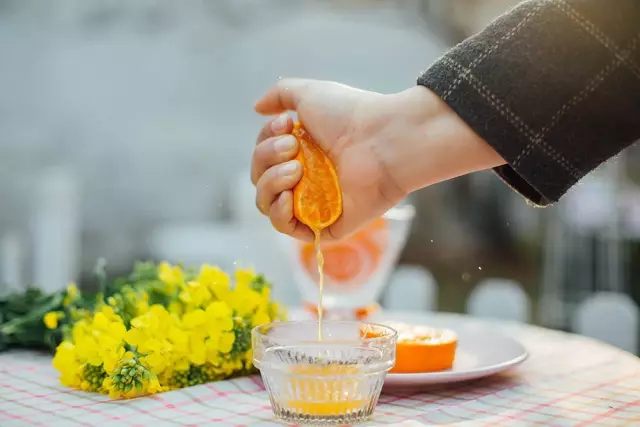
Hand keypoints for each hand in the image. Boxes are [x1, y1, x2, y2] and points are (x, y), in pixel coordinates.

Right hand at [252, 78, 504, 240]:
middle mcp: (305, 177)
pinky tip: (288, 196)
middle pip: (260, 179)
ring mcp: (314, 202)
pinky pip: (288, 229)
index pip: (263, 156)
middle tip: (293, 147)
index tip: (287, 124)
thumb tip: (257, 108)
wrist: (383, 139)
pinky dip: (279, 214)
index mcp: (301, 151)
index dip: (265, 140)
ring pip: (267, 204)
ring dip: (270, 184)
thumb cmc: (351, 114)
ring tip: (295, 170)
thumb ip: (280, 95)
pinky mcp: (325, 224)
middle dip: (266, 158)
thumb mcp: (309, 93)